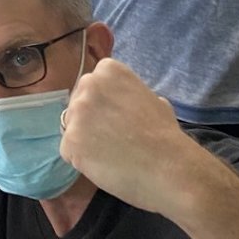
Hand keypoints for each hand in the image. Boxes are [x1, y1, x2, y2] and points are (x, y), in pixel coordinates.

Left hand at [59, 58, 199, 216]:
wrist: (170, 168)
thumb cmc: (166, 136)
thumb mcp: (152, 99)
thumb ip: (130, 94)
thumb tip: (126, 101)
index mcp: (109, 70)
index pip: (92, 86)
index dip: (103, 106)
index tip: (118, 119)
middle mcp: (89, 85)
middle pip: (77, 104)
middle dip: (90, 121)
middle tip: (113, 139)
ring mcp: (77, 112)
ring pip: (70, 127)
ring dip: (85, 141)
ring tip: (111, 154)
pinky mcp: (70, 140)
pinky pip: (68, 151)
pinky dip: (81, 161)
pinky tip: (103, 165)